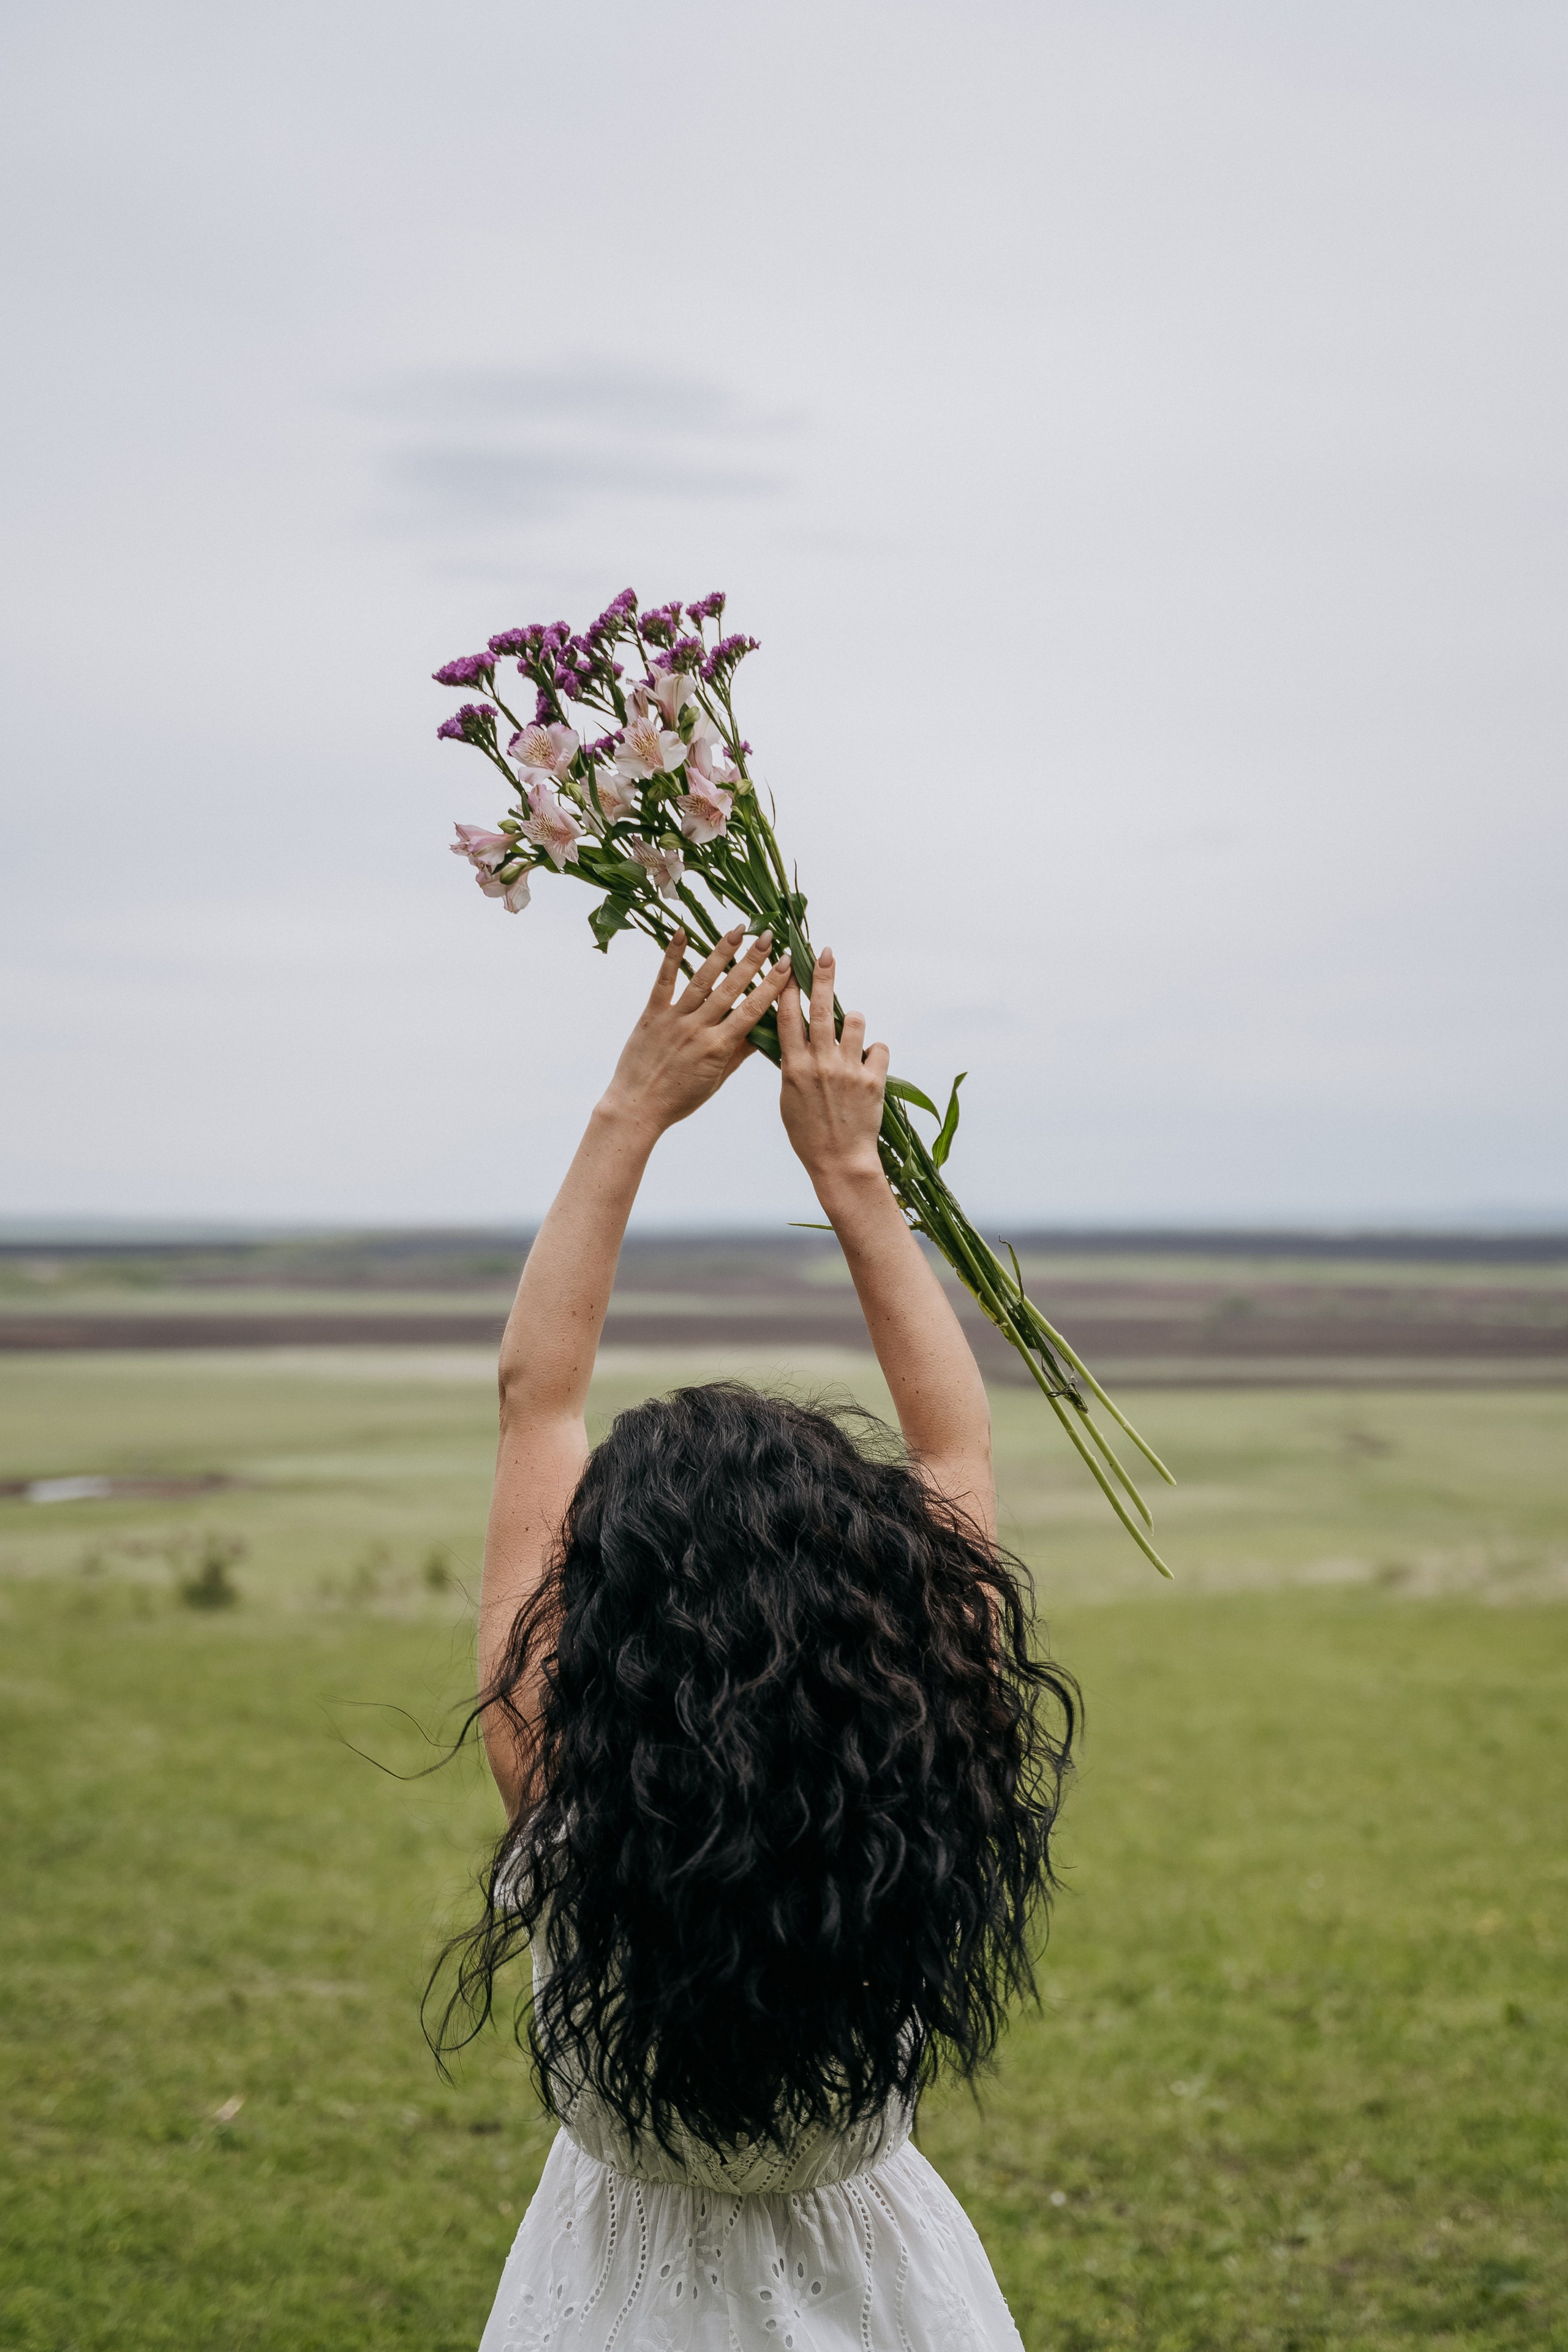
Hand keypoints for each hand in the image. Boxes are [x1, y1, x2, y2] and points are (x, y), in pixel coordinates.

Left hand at [600, 926, 790, 1139]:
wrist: (638, 1107)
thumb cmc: (680, 1099)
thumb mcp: (717, 1081)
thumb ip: (739, 1054)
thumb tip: (765, 1032)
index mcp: (718, 1047)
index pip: (753, 1009)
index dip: (772, 985)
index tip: (787, 964)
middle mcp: (698, 1028)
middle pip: (731, 988)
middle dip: (753, 960)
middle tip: (769, 936)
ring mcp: (674, 1019)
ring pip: (702, 979)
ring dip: (721, 952)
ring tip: (738, 929)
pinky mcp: (652, 1014)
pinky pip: (664, 981)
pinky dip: (672, 956)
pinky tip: (681, 932)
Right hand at [777, 947, 889, 1196]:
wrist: (839, 1162)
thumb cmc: (809, 1134)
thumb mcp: (788, 1099)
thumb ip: (791, 1066)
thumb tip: (793, 1041)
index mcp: (793, 1068)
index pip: (788, 1018)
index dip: (788, 988)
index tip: (789, 966)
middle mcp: (820, 1064)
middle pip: (822, 1009)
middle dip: (823, 976)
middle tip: (826, 954)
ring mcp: (848, 1070)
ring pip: (856, 1022)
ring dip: (855, 1021)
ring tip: (852, 1031)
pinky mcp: (873, 1080)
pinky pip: (879, 1048)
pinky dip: (875, 1052)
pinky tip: (869, 1065)